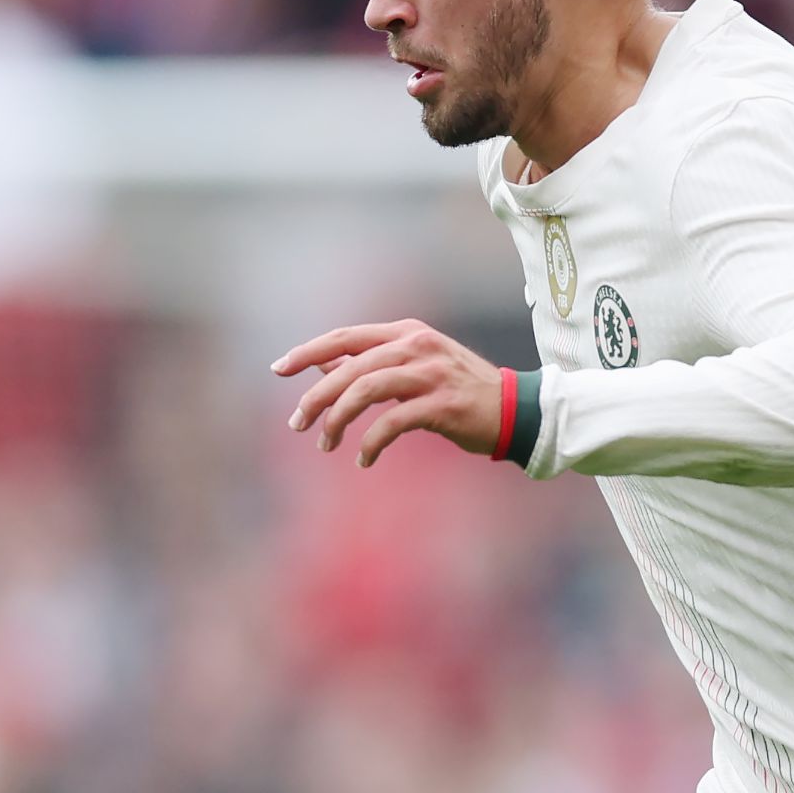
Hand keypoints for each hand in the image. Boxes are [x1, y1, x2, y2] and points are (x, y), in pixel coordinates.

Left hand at [274, 317, 506, 464]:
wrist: (514, 410)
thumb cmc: (459, 391)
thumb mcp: (414, 368)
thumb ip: (371, 364)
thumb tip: (323, 364)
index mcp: (406, 332)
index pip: (345, 337)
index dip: (308, 352)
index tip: (278, 368)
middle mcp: (416, 346)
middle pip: (349, 367)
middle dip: (317, 397)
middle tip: (298, 423)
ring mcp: (430, 373)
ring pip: (365, 391)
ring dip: (338, 420)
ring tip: (326, 444)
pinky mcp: (442, 405)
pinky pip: (392, 423)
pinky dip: (370, 443)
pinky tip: (363, 459)